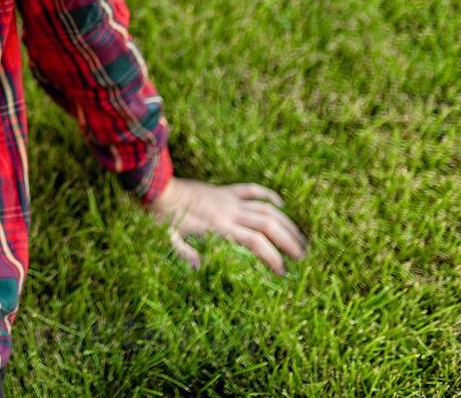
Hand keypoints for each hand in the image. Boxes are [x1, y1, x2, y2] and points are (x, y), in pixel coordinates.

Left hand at [143, 177, 308, 275]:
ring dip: (286, 222)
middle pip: (269, 224)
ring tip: (300, 237)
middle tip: (303, 258)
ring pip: (267, 207)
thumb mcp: (169, 238)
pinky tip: (281, 204)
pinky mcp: (225, 190)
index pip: (255, 242)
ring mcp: (229, 199)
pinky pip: (252, 189)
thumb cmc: (162, 218)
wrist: (157, 189)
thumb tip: (198, 268)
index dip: (272, 257)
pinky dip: (268, 195)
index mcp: (218, 226)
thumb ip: (183, 252)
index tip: (282, 272)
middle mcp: (229, 211)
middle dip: (288, 241)